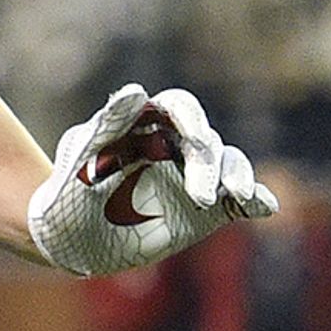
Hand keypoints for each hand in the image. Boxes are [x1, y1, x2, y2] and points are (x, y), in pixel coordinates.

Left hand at [26, 84, 279, 274]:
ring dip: (239, 178)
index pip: (180, 109)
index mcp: (147, 124)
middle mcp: (175, 146)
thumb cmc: (66, 193)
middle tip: (199, 198)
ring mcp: (193, 177)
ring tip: (239, 197)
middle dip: (208, 167)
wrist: (68, 240)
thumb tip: (137, 91)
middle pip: (206, 143)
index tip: (193, 140)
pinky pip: (237, 201)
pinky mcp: (207, 210)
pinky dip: (254, 201)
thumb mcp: (79, 159)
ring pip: (229, 166)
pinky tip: (264, 207)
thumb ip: (108, 125)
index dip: (191, 120)